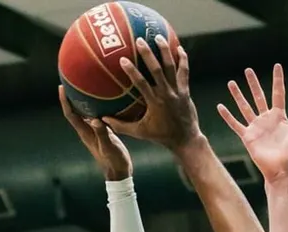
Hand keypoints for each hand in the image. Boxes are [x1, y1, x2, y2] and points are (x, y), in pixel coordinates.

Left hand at [59, 86, 132, 180]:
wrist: (119, 172)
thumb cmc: (114, 161)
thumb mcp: (109, 147)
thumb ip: (102, 133)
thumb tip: (94, 119)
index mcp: (85, 133)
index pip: (70, 115)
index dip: (64, 101)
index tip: (61, 87)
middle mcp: (87, 131)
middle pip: (74, 111)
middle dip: (70, 97)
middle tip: (71, 82)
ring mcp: (94, 132)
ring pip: (84, 113)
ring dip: (81, 101)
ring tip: (84, 87)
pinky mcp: (102, 132)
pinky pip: (94, 117)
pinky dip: (94, 108)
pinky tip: (101, 101)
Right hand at [105, 36, 200, 150]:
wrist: (186, 139)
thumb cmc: (161, 136)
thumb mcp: (140, 132)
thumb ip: (120, 126)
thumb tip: (102, 119)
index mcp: (154, 103)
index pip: (142, 84)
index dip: (132, 71)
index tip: (123, 59)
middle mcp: (167, 94)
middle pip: (158, 70)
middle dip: (149, 55)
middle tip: (140, 40)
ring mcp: (178, 91)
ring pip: (172, 67)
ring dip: (165, 51)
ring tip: (158, 36)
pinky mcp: (185, 90)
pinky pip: (184, 72)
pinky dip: (182, 59)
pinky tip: (179, 48)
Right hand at [217, 63, 287, 183]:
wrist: (282, 170)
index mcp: (280, 116)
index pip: (278, 94)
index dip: (277, 80)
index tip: (276, 66)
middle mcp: (266, 120)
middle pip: (258, 97)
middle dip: (253, 83)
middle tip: (248, 70)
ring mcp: (256, 127)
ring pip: (245, 107)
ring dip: (238, 95)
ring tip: (231, 83)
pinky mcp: (248, 137)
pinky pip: (235, 124)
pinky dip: (227, 116)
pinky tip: (220, 106)